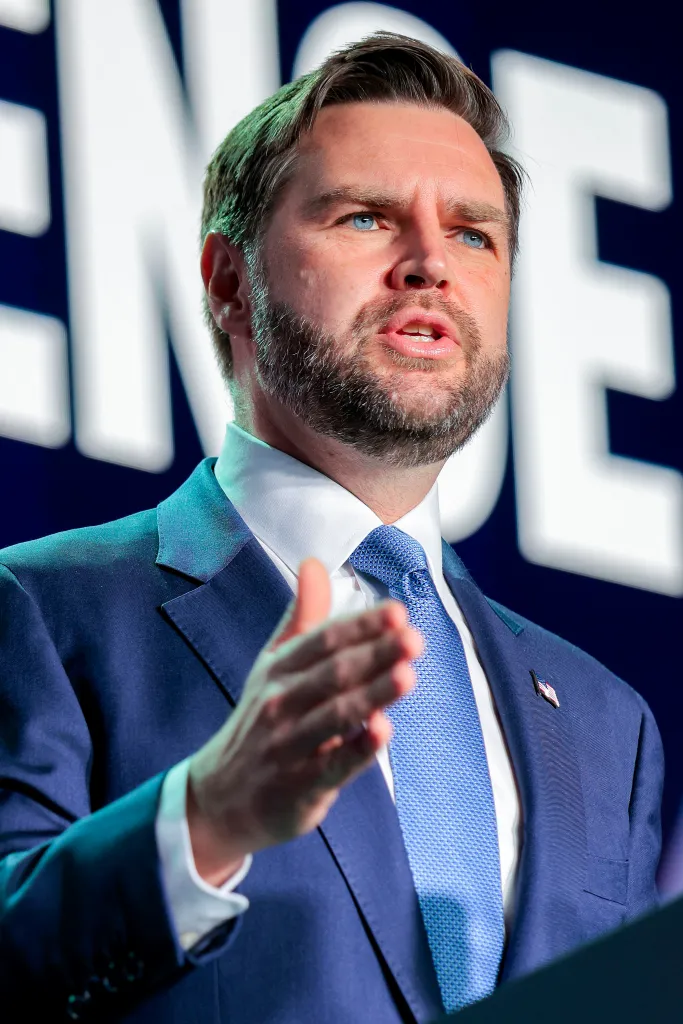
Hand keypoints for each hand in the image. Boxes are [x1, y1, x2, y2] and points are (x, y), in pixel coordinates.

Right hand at [186, 557, 422, 884]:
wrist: (218, 799)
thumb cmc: (259, 722)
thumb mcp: (272, 665)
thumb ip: (303, 617)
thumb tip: (314, 563)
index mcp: (278, 668)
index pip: (323, 639)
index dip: (361, 625)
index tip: (397, 612)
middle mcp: (280, 703)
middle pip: (333, 673)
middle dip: (374, 654)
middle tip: (413, 638)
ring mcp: (289, 745)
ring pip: (335, 716)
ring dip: (372, 695)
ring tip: (406, 675)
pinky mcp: (300, 786)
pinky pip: (333, 766)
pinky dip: (358, 750)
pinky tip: (383, 732)